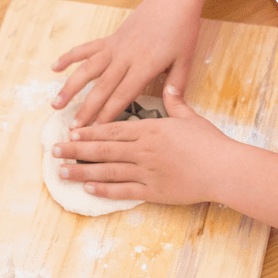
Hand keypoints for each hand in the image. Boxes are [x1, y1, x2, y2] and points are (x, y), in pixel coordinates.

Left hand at [50, 85, 233, 204]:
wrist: (223, 167)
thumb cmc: (209, 141)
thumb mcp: (190, 116)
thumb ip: (175, 101)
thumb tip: (169, 86)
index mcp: (150, 129)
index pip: (113, 128)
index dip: (90, 130)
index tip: (72, 130)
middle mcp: (144, 149)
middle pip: (103, 148)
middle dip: (76, 148)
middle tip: (54, 149)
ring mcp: (147, 171)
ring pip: (107, 169)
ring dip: (82, 170)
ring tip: (61, 170)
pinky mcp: (153, 191)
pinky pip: (123, 190)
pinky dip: (104, 189)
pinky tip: (88, 187)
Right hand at [51, 2, 199, 127]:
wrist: (171, 0)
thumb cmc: (181, 30)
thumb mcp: (185, 59)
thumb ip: (177, 84)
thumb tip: (172, 105)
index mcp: (145, 66)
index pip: (123, 95)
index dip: (109, 114)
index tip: (96, 131)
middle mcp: (125, 57)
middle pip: (102, 87)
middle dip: (86, 109)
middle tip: (73, 129)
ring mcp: (114, 47)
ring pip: (87, 69)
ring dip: (70, 87)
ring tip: (56, 104)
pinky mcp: (109, 38)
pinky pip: (86, 48)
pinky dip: (69, 57)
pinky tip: (55, 67)